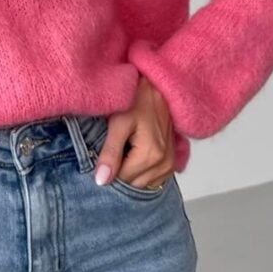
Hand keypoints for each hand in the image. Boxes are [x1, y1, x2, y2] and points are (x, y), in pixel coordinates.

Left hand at [94, 75, 174, 189]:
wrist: (156, 87)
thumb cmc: (136, 99)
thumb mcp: (118, 123)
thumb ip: (110, 153)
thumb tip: (102, 181)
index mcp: (151, 156)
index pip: (122, 181)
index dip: (108, 171)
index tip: (101, 157)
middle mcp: (164, 164)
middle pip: (133, 184)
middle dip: (120, 172)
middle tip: (112, 150)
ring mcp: (170, 164)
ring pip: (143, 184)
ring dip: (131, 172)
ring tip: (124, 150)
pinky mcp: (171, 162)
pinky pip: (153, 178)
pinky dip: (141, 171)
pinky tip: (134, 154)